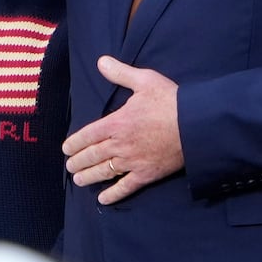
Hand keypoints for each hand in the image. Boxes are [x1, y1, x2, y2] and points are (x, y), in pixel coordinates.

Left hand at [61, 56, 182, 203]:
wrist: (195, 125)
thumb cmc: (170, 101)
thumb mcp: (145, 80)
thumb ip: (121, 73)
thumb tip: (101, 61)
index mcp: (116, 123)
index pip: (88, 135)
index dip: (74, 143)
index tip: (66, 149)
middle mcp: (120, 145)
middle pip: (92, 155)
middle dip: (78, 161)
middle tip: (70, 166)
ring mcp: (132, 162)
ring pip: (104, 172)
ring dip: (89, 177)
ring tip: (79, 180)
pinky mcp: (146, 174)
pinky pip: (125, 187)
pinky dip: (113, 195)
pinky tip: (103, 199)